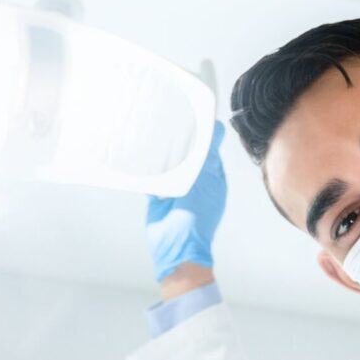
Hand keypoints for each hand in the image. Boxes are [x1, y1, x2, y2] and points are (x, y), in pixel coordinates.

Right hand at [146, 121, 226, 283]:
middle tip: (167, 119)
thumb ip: (207, 156)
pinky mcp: (159, 193)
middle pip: (188, 151)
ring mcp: (178, 186)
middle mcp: (196, 179)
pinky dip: (150, 167)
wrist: (176, 247)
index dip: (202, 130)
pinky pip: (154, 175)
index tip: (191, 112)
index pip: (209, 145)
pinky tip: (143, 155)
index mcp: (213, 175)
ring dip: (163, 152)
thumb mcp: (204, 181)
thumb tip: (217, 128)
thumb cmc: (196, 216)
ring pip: (170, 161)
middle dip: (180, 138)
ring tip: (153, 134)